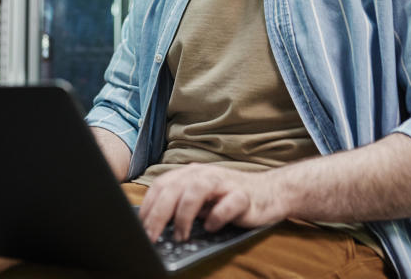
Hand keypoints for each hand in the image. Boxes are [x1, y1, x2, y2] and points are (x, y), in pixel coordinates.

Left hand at [137, 163, 285, 242]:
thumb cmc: (229, 198)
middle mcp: (204, 174)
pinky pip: (226, 205)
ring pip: (195, 191)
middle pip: (174, 189)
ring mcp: (224, 182)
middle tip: (152, 236)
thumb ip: (181, 204)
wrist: (270, 192)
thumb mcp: (201, 199)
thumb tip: (154, 224)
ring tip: (181, 236)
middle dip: (159, 214)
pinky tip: (211, 227)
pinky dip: (215, 218)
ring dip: (183, 216)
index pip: (161, 185)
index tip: (140, 228)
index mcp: (190, 174)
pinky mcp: (243, 195)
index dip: (149, 206)